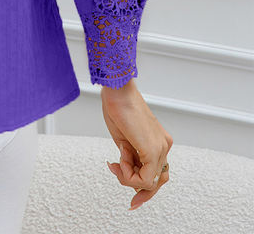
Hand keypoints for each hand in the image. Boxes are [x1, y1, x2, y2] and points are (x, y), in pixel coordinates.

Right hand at [101, 79, 172, 210]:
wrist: (117, 91)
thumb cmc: (117, 107)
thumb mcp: (124, 141)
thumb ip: (131, 159)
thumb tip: (129, 175)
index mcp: (158, 142)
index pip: (157, 173)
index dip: (142, 186)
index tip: (128, 189)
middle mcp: (164, 146)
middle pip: (157, 181)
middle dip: (138, 190)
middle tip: (125, 190)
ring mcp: (161, 147)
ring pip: (151, 182)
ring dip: (129, 178)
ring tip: (117, 162)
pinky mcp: (153, 149)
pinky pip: (145, 178)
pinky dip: (128, 175)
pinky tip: (120, 160)